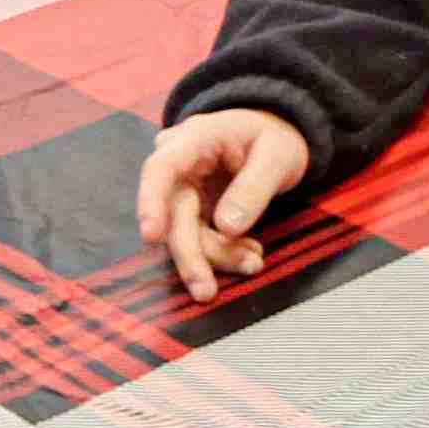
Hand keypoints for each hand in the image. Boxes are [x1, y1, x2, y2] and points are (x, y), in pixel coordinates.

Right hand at [134, 109, 309, 301]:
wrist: (274, 136)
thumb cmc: (274, 138)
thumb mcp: (277, 157)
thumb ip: (253, 189)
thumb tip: (227, 228)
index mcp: (195, 139)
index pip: (161, 168)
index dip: (151, 202)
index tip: (152, 237)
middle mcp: (180, 165)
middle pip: (172, 214)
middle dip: (191, 255)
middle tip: (206, 292)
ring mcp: (184, 190)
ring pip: (185, 234)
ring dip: (217, 257)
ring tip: (254, 262)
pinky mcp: (193, 210)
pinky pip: (200, 239)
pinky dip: (224, 253)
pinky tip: (249, 254)